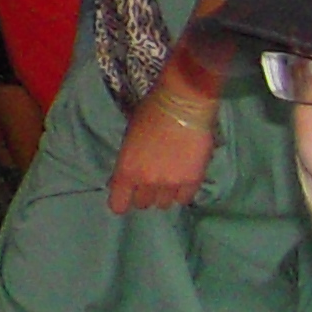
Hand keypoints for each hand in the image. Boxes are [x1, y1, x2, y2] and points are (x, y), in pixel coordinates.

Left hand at [108, 97, 219, 212]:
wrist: (181, 107)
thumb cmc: (149, 114)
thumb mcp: (129, 138)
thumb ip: (129, 162)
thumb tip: (127, 176)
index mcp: (127, 170)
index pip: (118, 203)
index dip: (120, 202)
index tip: (124, 198)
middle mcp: (147, 182)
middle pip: (142, 204)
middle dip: (143, 195)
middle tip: (147, 183)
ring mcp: (171, 184)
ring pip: (164, 204)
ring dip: (162, 195)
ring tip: (166, 181)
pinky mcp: (193, 181)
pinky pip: (184, 199)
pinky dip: (181, 193)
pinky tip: (181, 181)